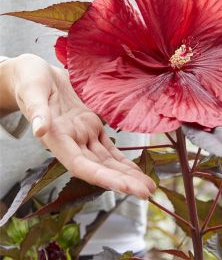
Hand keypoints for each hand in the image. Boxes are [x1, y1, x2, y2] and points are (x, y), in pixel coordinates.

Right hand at [1, 54, 155, 198]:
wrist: (37, 73)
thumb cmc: (30, 81)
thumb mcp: (32, 92)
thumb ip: (37, 112)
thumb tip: (39, 130)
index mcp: (57, 138)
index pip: (81, 165)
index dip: (102, 177)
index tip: (124, 187)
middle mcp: (72, 142)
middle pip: (99, 167)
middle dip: (123, 181)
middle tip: (147, 192)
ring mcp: (83, 135)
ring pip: (107, 159)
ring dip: (127, 173)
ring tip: (148, 185)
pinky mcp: (91, 125)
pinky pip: (108, 146)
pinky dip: (122, 158)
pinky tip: (134, 169)